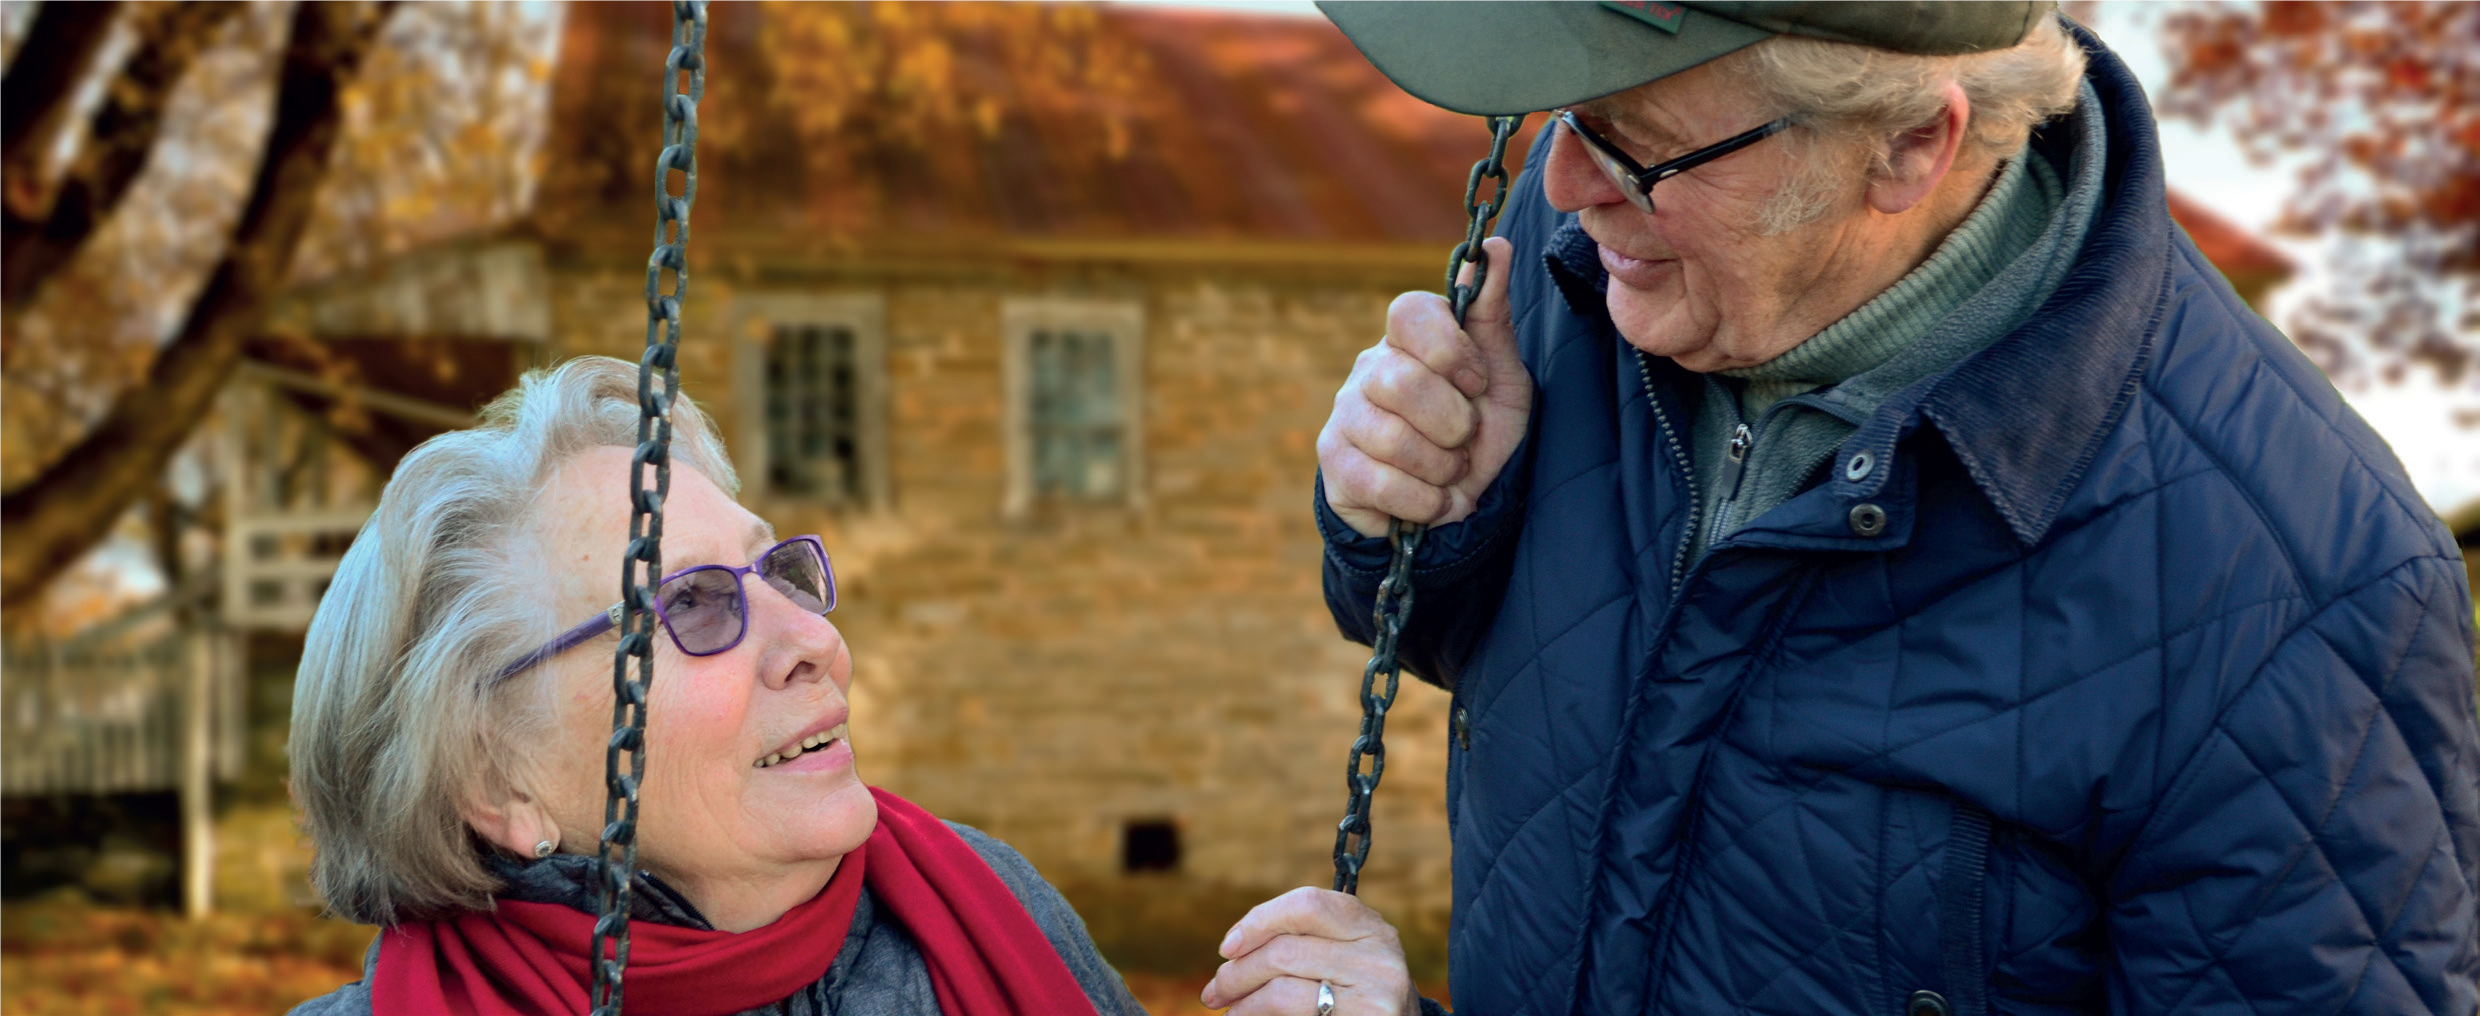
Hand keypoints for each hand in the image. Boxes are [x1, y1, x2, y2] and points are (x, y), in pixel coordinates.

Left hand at [1200, 887, 1420, 1015]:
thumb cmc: (1360, 989)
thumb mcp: (1347, 953)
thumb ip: (1305, 938)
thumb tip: (1233, 948)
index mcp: (1370, 927)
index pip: (1305, 905)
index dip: (1258, 921)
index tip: (1227, 946)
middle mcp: (1378, 958)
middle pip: (1285, 952)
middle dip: (1238, 972)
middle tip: (1215, 990)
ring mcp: (1375, 997)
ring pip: (1283, 992)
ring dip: (1243, 1002)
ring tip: (1228, 1009)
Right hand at [1318, 236, 1530, 538]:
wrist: (1456, 504)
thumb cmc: (1479, 432)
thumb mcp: (1503, 378)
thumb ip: (1493, 316)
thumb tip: (1496, 246)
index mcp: (1409, 339)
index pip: (1409, 311)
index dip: (1450, 351)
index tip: (1477, 384)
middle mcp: (1369, 368)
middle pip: (1403, 381)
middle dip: (1454, 424)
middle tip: (1464, 440)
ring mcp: (1344, 414)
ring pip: (1392, 439)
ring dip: (1442, 468)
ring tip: (1448, 472)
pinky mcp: (1333, 463)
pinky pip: (1380, 482)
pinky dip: (1423, 502)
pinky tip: (1431, 500)